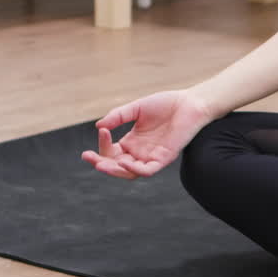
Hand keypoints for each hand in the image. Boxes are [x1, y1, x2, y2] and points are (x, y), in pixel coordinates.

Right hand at [82, 89, 214, 178]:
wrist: (190, 104)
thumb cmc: (165, 105)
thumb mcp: (136, 108)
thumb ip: (118, 116)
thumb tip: (99, 126)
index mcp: (132, 142)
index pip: (112, 151)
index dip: (103, 145)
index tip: (102, 130)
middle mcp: (140, 152)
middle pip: (117, 166)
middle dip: (101, 163)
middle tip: (88, 157)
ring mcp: (152, 157)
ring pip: (130, 172)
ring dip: (114, 170)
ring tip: (101, 164)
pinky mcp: (164, 158)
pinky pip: (148, 171)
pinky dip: (135, 169)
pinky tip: (124, 161)